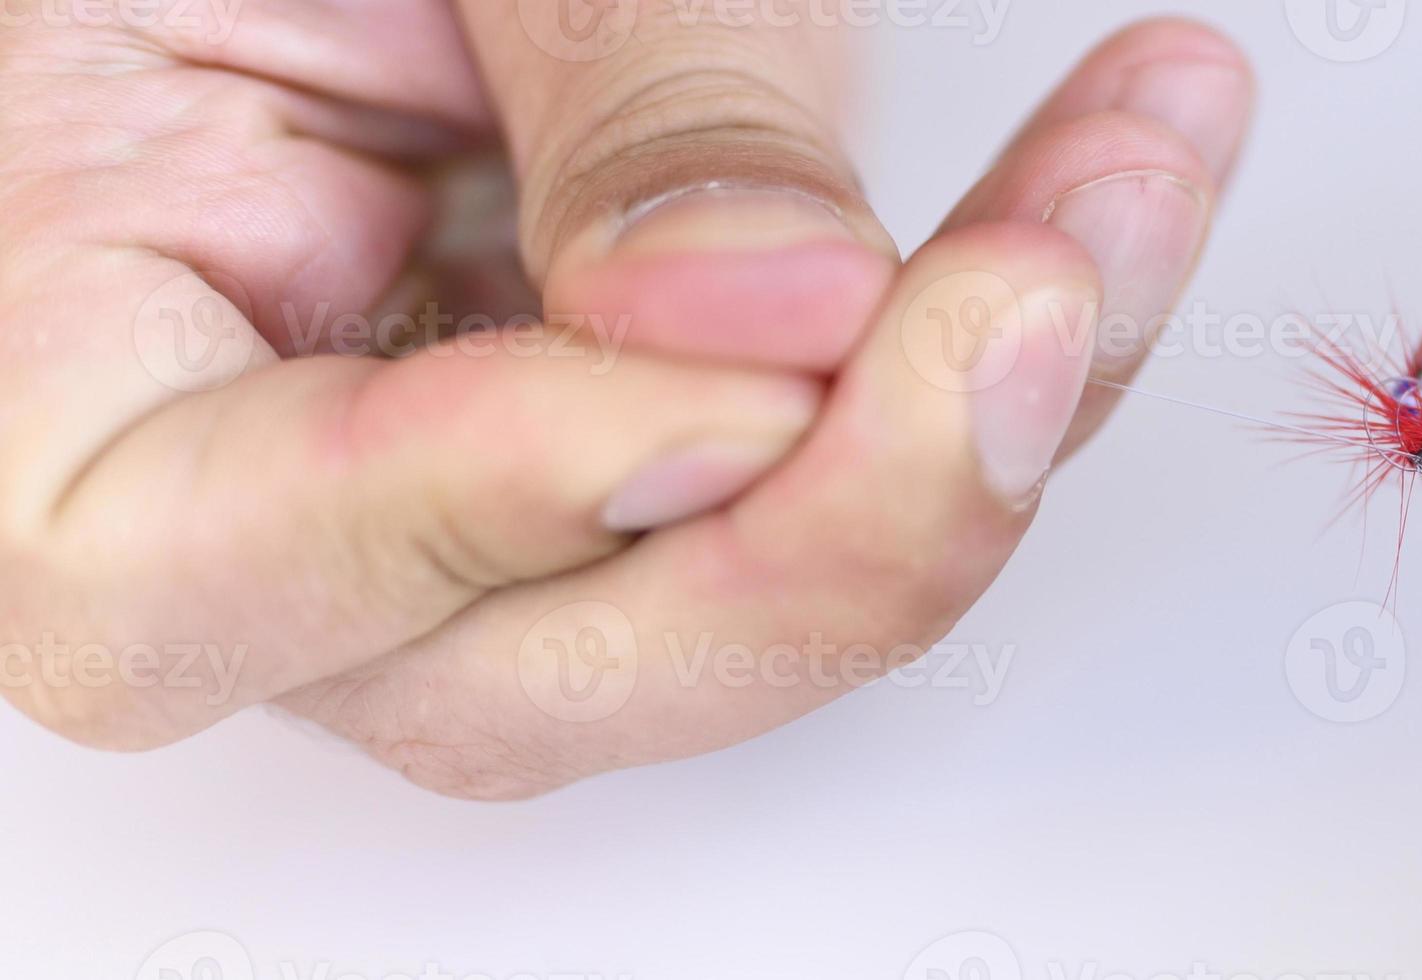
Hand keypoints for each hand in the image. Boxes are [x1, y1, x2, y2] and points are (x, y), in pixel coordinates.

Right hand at [0, 4, 1251, 798]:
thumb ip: (610, 88)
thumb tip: (771, 307)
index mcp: (60, 328)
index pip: (168, 570)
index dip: (472, 515)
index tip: (733, 393)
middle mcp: (253, 451)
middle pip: (509, 671)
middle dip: (828, 529)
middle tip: (1031, 312)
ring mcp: (463, 456)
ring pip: (727, 593)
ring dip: (985, 411)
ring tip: (1129, 174)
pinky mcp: (646, 413)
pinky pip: (838, 462)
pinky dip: (1005, 330)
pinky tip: (1116, 174)